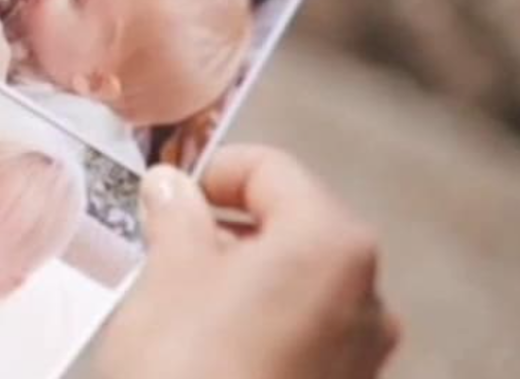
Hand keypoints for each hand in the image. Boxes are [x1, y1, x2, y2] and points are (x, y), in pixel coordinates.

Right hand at [96, 145, 399, 378]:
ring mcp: (361, 348)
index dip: (212, 171)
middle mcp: (366, 293)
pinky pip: (302, 326)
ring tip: (180, 295)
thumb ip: (175, 213)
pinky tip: (208, 339)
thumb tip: (170, 187)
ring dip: (239, 271)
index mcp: (330, 244)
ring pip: (295, 278)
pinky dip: (259, 315)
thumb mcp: (168, 271)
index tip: (167, 192)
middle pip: (291, 223)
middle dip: (225, 225)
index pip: (270, 170)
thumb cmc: (188, 369)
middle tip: (165, 243)